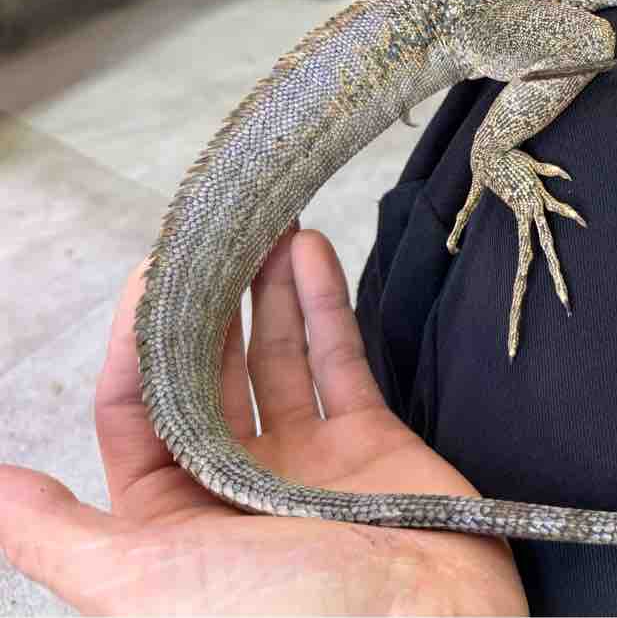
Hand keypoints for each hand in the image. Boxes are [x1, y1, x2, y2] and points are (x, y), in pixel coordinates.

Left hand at [0, 229, 527, 614]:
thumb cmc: (281, 617)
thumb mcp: (143, 582)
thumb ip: (58, 534)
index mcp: (170, 519)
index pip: (134, 407)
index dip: (135, 338)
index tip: (150, 271)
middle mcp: (234, 483)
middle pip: (207, 370)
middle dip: (206, 302)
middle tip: (213, 234)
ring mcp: (305, 459)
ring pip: (276, 356)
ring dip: (266, 288)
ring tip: (262, 224)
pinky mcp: (370, 442)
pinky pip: (340, 360)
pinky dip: (324, 302)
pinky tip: (309, 250)